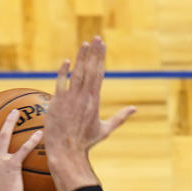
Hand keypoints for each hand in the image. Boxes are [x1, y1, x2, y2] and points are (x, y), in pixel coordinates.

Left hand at [44, 36, 135, 190]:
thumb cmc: (86, 142)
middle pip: (89, 70)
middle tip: (96, 38)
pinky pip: (60, 83)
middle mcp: (83, 97)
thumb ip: (120, 117)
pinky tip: (67, 61)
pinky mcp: (57, 102)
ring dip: (80, 58)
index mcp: (94, 101)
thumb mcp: (105, 130)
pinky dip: (63, 71)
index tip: (102, 45)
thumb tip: (135, 109)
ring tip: (84, 44)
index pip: (99, 75)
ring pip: (76, 73)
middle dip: (93, 53)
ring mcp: (69, 99)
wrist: (66, 150)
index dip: (100, 58)